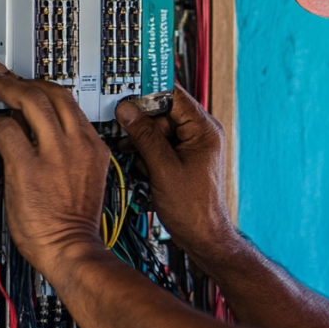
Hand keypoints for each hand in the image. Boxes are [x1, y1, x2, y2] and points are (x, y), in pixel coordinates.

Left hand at [0, 59, 111, 272]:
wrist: (72, 250)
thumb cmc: (73, 222)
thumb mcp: (85, 177)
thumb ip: (69, 152)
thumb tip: (38, 132)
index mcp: (93, 146)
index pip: (69, 102)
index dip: (42, 86)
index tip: (25, 81)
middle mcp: (77, 144)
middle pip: (51, 93)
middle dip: (21, 79)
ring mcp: (54, 155)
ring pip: (31, 102)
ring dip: (5, 88)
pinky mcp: (29, 168)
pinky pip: (7, 132)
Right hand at [115, 86, 236, 256]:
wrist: (203, 236)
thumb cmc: (193, 209)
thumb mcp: (163, 169)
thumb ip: (145, 137)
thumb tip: (128, 110)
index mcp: (204, 130)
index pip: (174, 95)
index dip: (148, 92)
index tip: (126, 91)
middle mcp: (201, 134)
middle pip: (163, 112)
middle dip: (142, 124)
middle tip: (124, 133)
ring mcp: (193, 147)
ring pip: (159, 130)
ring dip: (142, 142)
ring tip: (135, 158)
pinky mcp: (184, 159)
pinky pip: (161, 146)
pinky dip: (148, 154)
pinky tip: (143, 168)